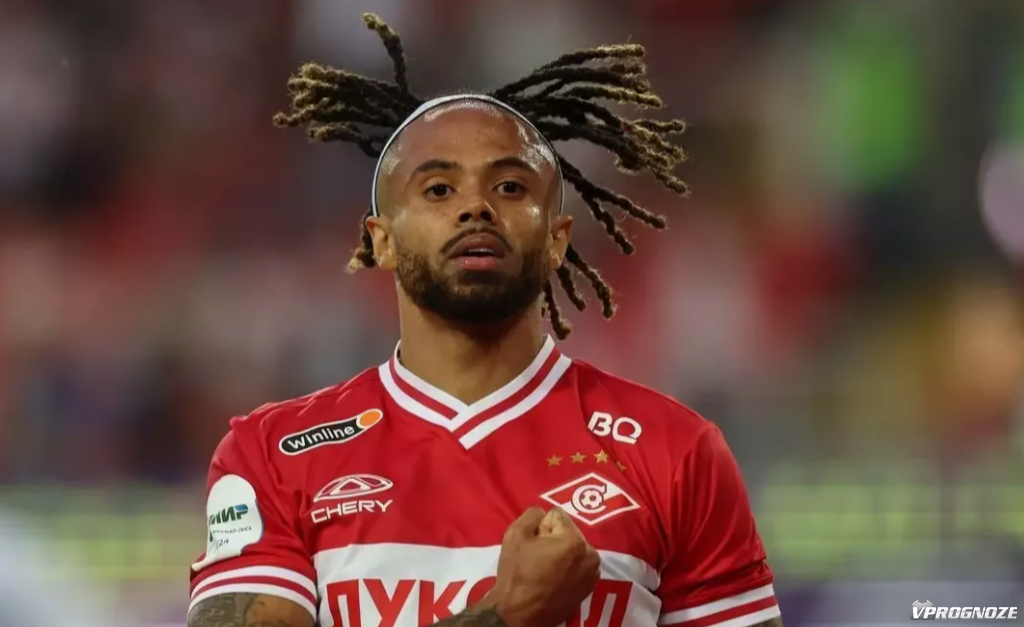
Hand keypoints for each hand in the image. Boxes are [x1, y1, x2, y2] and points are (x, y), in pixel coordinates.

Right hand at [484, 507, 600, 626]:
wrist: (518, 613)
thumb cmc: (516, 573)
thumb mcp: (515, 534)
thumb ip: (533, 514)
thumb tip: (543, 515)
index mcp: (574, 540)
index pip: (556, 516)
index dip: (540, 528)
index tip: (533, 545)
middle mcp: (590, 555)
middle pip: (569, 532)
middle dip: (554, 539)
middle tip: (538, 557)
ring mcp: (593, 574)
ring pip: (575, 548)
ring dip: (563, 553)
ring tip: (545, 569)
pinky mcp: (590, 587)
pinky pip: (579, 565)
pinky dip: (569, 567)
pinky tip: (554, 579)